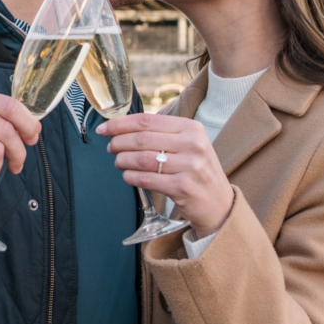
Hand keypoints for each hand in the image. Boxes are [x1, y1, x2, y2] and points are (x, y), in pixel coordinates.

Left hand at [97, 111, 233, 238]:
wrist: (219, 204)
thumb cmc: (197, 170)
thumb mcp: (189, 144)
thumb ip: (163, 133)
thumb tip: (124, 128)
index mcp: (191, 128)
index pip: (148, 120)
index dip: (121, 124)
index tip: (104, 128)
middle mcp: (192, 144)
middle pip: (143, 138)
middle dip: (119, 142)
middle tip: (110, 147)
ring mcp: (189, 166)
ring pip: (142, 159)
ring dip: (123, 160)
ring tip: (118, 162)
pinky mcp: (183, 187)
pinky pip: (147, 179)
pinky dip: (131, 177)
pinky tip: (127, 176)